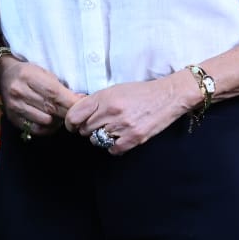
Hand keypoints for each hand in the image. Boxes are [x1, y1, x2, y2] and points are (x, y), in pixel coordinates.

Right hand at [0, 57, 81, 139]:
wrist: (4, 76)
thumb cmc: (29, 73)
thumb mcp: (44, 73)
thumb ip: (61, 87)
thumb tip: (81, 100)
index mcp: (28, 76)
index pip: (54, 93)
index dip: (71, 102)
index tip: (83, 106)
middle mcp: (19, 92)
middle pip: (51, 108)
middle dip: (67, 112)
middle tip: (77, 113)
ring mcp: (14, 107)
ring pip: (45, 121)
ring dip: (58, 120)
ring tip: (61, 115)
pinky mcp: (13, 118)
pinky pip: (36, 129)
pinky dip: (48, 128)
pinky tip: (52, 122)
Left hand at [64, 76, 188, 154]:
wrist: (168, 96)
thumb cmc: (141, 92)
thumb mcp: (115, 90)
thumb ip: (96, 101)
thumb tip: (78, 114)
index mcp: (104, 97)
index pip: (75, 115)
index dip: (71, 122)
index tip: (73, 125)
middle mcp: (111, 111)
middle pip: (85, 129)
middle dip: (88, 129)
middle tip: (98, 125)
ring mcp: (122, 126)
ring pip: (97, 140)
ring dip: (101, 137)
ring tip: (111, 130)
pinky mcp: (134, 138)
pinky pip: (112, 149)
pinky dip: (114, 146)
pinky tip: (120, 138)